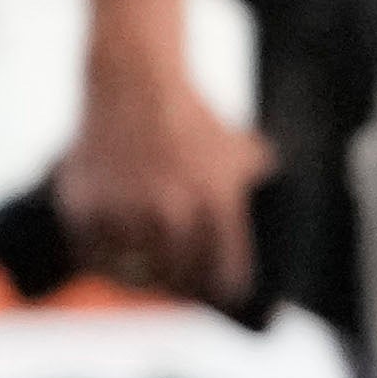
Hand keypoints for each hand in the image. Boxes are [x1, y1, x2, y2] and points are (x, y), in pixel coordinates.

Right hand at [51, 47, 273, 308]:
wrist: (136, 82)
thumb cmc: (196, 120)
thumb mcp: (244, 151)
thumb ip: (262, 189)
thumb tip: (290, 227)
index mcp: (218, 204)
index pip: (227, 277)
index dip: (225, 290)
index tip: (221, 295)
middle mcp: (173, 212)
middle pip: (179, 281)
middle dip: (181, 285)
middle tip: (178, 285)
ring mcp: (127, 211)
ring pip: (135, 273)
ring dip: (140, 275)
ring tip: (144, 272)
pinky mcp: (86, 207)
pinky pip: (95, 255)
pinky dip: (102, 258)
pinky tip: (112, 253)